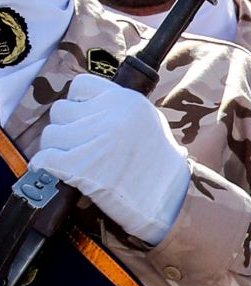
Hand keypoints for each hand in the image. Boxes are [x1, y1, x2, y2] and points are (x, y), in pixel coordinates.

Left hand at [31, 74, 192, 245]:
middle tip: (81, 145)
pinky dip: (46, 167)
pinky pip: (44, 159)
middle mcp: (110, 115)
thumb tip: (83, 106)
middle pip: (61, 110)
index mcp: (127, 100)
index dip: (78, 103)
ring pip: (50, 135)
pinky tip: (59, 172)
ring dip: (57, 149)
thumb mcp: (149, 121)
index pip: (81, 84)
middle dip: (66, 128)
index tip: (86, 119)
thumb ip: (118, 109)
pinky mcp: (81, 167)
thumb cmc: (160, 163)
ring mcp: (95, 140)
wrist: (170, 200)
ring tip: (75, 161)